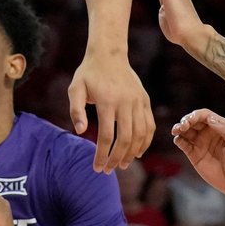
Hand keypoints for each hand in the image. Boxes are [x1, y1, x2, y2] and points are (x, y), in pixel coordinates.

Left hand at [68, 49, 152, 171]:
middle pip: (125, 139)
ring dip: (133, 153)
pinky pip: (150, 126)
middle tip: (110, 170)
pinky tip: (138, 152)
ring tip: (124, 165)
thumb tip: (81, 132)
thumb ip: (76, 110)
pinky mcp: (145, 101)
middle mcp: (125, 103)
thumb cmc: (88, 73)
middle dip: (117, 158)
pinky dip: (146, 141)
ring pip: (140, 134)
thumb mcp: (75, 88)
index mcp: (107, 101)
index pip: (107, 136)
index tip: (97, 167)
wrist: (109, 55)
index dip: (102, 154)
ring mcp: (138, 102)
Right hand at [171, 108, 224, 207]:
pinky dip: (178, 140)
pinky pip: (182, 143)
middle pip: (193, 121)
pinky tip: (178, 140)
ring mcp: (200, 143)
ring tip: (176, 130)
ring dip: (179, 128)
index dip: (196, 115)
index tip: (191, 119)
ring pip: (185, 131)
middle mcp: (208, 133)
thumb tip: (209, 118)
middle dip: (185, 120)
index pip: (205, 115)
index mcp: (219, 128)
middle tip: (183, 126)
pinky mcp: (193, 154)